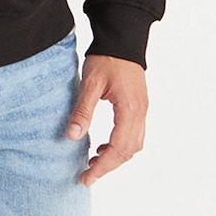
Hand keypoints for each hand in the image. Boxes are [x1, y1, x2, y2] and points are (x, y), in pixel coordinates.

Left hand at [66, 54, 147, 186]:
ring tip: (94, 161)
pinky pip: (135, 135)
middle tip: (87, 176)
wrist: (122, 38)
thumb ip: (83, 110)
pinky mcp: (140, 105)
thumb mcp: (91, 83)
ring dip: (116, 157)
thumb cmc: (107, 58)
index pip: (118, 148)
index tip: (86, 177)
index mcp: (130, 109)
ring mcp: (143, 109)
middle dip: (108, 166)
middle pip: (128, 152)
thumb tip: (72, 136)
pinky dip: (121, 146)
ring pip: (134, 145)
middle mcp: (140, 113)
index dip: (102, 166)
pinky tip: (104, 144)